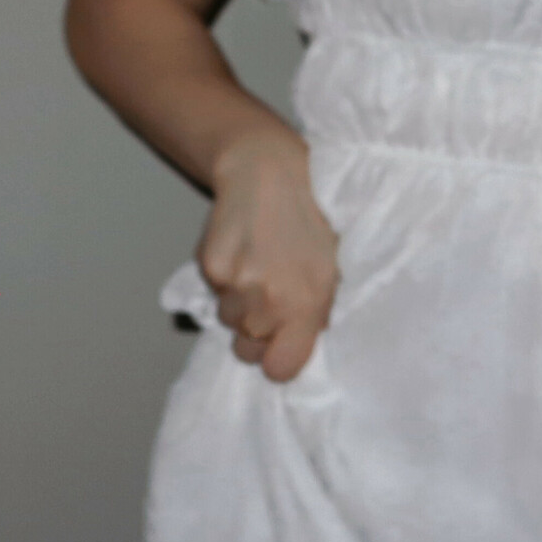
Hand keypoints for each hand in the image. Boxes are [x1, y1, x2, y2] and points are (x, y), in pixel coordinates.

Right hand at [197, 128, 339, 383]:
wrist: (270, 172)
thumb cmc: (313, 219)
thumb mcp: (332, 269)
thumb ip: (317, 312)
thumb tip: (301, 345)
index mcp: (307, 305)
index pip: (279, 369)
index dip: (279, 360)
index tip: (283, 345)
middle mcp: (269, 301)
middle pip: (248, 350)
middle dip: (258, 332)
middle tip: (270, 296)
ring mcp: (236, 284)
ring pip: (228, 321)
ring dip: (240, 303)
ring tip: (258, 265)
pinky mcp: (209, 266)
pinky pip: (213, 292)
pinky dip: (224, 279)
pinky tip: (241, 251)